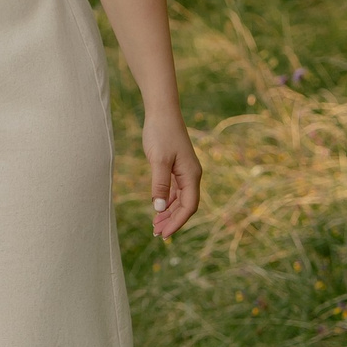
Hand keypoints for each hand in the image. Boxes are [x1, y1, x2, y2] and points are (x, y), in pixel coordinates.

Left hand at [144, 115, 202, 239]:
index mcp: (191, 175)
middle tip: (156, 234)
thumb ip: (159, 185)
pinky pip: (175, 190)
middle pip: (185, 205)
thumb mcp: (158, 160)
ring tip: (155, 225)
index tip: (163, 234)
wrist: (162, 113)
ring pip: (180, 199)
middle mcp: (191, 175)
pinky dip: (167, 201)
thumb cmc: (161, 134)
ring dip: (169, 213)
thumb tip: (158, 209)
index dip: (177, 222)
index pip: (189, 206)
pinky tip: (159, 208)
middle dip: (172, 221)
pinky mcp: (177, 167)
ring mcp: (185, 171)